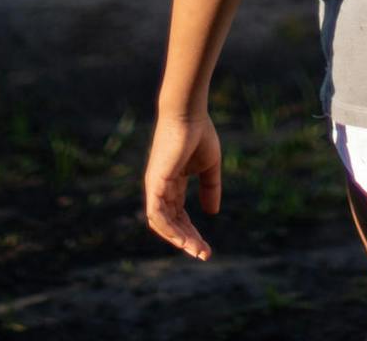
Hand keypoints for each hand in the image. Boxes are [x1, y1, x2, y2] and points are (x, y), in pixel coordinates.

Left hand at [144, 109, 221, 259]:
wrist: (188, 113)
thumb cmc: (198, 132)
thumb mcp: (209, 165)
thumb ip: (210, 188)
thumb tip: (212, 213)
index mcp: (173, 182)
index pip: (180, 216)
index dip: (192, 233)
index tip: (206, 248)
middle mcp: (161, 188)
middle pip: (172, 223)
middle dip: (188, 241)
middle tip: (204, 255)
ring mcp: (156, 186)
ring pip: (162, 224)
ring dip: (179, 240)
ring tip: (197, 251)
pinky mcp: (154, 183)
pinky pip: (157, 215)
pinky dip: (169, 230)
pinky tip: (183, 240)